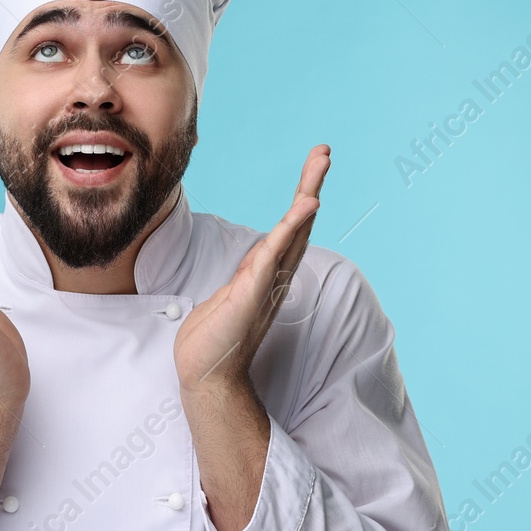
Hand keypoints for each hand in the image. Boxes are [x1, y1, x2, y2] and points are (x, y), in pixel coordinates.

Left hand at [173, 145, 330, 396]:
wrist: (206, 378)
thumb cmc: (212, 342)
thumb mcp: (227, 300)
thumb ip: (242, 282)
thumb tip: (247, 273)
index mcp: (266, 276)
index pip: (289, 230)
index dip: (301, 200)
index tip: (312, 171)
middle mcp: (274, 277)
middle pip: (299, 223)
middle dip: (311, 185)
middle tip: (324, 152)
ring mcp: (266, 283)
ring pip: (292, 232)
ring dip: (306, 196)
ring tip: (319, 166)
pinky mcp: (253, 291)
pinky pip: (276, 253)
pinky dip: (291, 228)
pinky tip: (306, 206)